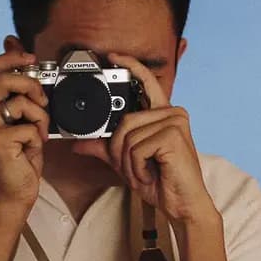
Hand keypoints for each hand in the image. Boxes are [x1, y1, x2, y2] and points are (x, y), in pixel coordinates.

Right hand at [0, 49, 50, 209]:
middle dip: (32, 85)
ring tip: (38, 131)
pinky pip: (28, 125)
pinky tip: (30, 148)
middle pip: (5, 79)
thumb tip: (12, 44)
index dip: (12, 57)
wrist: (14, 191)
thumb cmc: (18, 154)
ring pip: (20, 102)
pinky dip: (38, 136)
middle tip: (42, 100)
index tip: (32, 58)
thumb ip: (15, 86)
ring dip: (39, 116)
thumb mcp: (18, 115)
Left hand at [73, 53, 217, 224]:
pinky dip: (137, 167)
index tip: (112, 56)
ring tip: (146, 171)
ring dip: (129, 162)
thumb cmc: (161, 181)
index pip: (146, 82)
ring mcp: (174, 122)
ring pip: (128, 136)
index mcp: (163, 114)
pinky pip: (137, 147)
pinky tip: (152, 173)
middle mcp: (172, 113)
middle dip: (120, 150)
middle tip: (134, 168)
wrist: (182, 204)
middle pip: (125, 121)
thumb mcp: (127, 162)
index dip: (130, 66)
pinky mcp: (173, 135)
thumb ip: (106, 148)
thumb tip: (79, 142)